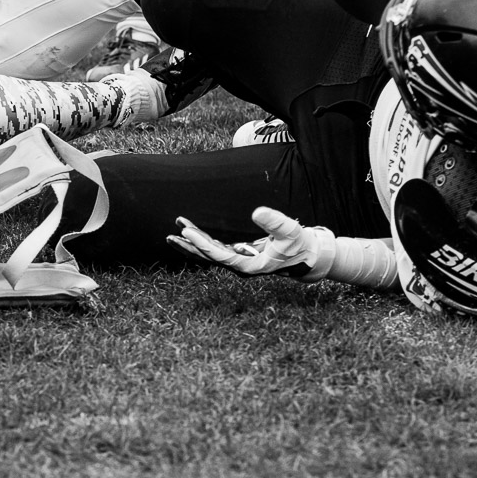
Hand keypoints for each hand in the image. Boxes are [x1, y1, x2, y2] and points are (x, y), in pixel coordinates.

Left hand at [167, 208, 331, 280]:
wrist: (306, 256)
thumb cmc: (299, 245)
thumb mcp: (291, 232)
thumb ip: (276, 222)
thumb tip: (257, 211)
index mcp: (249, 266)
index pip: (219, 255)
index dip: (202, 244)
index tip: (187, 232)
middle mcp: (240, 266)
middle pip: (208, 258)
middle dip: (189, 247)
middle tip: (170, 236)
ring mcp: (238, 261)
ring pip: (209, 254)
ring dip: (192, 243)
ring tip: (174, 232)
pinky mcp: (239, 255)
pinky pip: (215, 249)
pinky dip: (203, 240)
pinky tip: (191, 230)